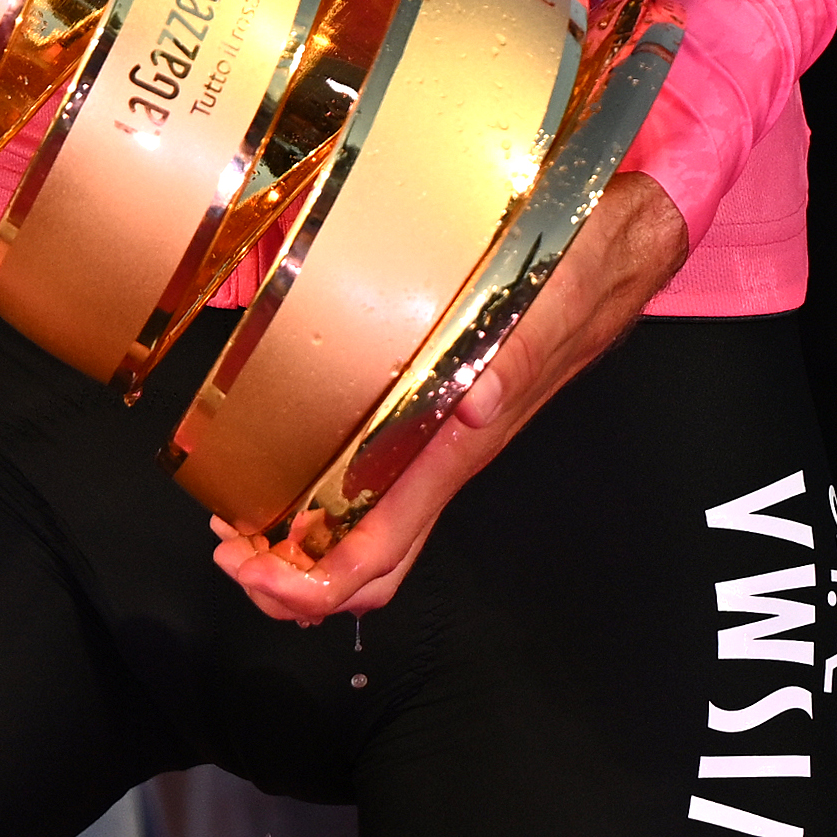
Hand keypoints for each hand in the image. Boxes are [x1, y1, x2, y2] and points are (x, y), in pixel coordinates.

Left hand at [209, 170, 685, 624]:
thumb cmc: (571, 283)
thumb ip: (507, 364)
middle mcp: (438, 457)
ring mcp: (433, 440)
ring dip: (298, 543)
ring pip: (364, 528)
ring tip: (240, 524)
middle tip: (227, 551)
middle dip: (290, 578)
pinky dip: (318, 494)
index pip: (382, 552)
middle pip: (366, 563)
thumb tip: (474, 407)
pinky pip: (370, 476)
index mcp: (452, 452)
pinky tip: (284, 468)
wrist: (609, 253)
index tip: (253, 569)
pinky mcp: (429, 410)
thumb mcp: (535, 310)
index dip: (314, 583)